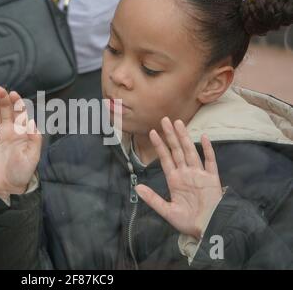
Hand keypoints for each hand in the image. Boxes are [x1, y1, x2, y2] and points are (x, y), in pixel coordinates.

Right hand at [0, 87, 41, 200]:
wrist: (8, 188)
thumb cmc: (23, 172)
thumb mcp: (32, 156)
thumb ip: (34, 140)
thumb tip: (33, 123)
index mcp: (21, 132)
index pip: (20, 113)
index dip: (17, 103)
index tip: (13, 95)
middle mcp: (9, 131)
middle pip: (6, 110)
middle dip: (3, 99)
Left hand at [135, 117, 223, 239]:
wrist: (209, 228)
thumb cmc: (188, 221)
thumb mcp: (167, 211)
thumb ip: (153, 198)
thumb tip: (136, 187)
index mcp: (175, 180)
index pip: (165, 158)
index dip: (159, 145)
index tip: (152, 132)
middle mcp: (186, 173)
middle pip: (177, 150)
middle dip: (170, 135)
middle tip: (165, 120)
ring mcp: (199, 174)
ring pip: (191, 151)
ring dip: (185, 137)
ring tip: (179, 123)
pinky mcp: (212, 179)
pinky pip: (210, 162)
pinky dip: (207, 150)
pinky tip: (204, 138)